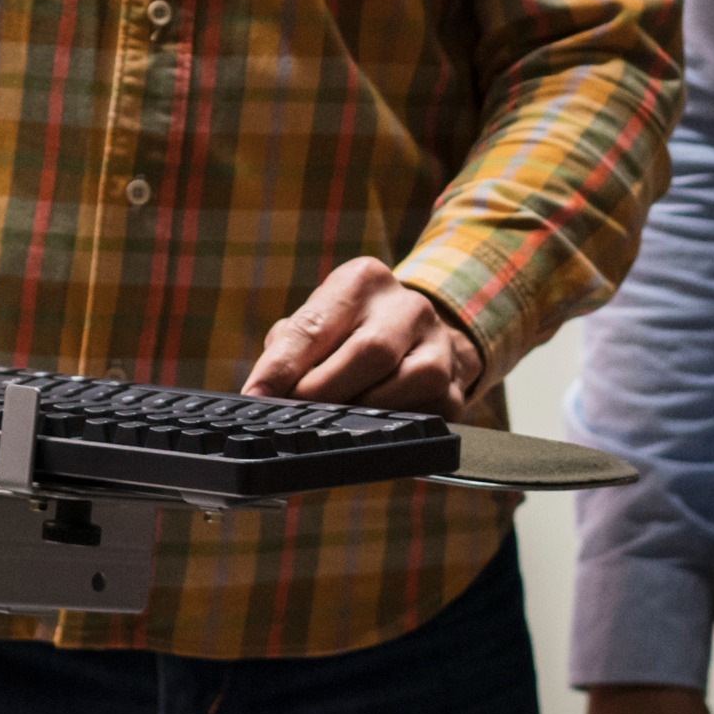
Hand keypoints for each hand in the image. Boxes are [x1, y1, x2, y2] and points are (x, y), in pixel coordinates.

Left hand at [238, 256, 481, 416]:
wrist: (419, 339)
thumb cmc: (349, 333)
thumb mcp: (319, 322)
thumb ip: (290, 349)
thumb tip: (263, 392)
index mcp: (363, 280)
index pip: (318, 323)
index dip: (283, 365)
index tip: (257, 395)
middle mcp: (409, 306)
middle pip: (370, 351)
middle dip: (325, 390)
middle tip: (294, 416)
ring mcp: (440, 346)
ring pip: (408, 382)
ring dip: (363, 412)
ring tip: (330, 426)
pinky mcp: (456, 389)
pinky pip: (427, 414)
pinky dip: (394, 428)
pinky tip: (370, 433)